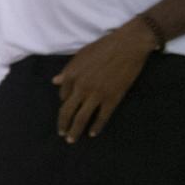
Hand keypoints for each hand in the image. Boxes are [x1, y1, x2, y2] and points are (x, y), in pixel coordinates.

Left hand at [53, 21, 155, 141]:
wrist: (129, 45)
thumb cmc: (104, 46)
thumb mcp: (81, 55)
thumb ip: (68, 70)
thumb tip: (55, 82)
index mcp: (71, 76)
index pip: (62, 96)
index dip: (64, 103)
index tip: (67, 108)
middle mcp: (81, 87)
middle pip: (67, 111)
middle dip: (63, 125)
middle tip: (62, 134)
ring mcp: (97, 94)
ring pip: (82, 118)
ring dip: (75, 131)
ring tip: (72, 139)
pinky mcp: (112, 98)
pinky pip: (102, 117)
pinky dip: (96, 127)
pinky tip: (92, 133)